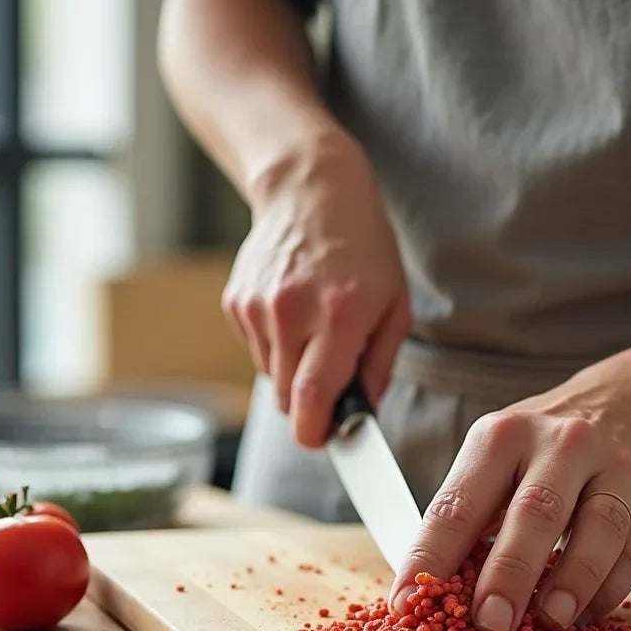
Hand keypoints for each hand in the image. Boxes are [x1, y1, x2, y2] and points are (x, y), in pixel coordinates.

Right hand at [222, 133, 409, 447]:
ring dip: (292, 371)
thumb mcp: (394, 305)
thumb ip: (379, 366)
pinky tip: (292, 311)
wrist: (310, 190)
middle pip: (286, 399)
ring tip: (314, 329)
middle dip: (309, 405)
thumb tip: (361, 415)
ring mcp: (257, 306)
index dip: (316, 433)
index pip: (312, 399)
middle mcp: (292, 312)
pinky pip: (255, 351)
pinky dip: (275, 346)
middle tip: (331, 380)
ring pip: (269, 377)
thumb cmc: (364, 249)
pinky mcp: (236, 302)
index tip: (324, 440)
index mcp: (339, 316)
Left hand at [390, 357, 630, 630]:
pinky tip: (586, 614)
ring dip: (573, 580)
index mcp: (502, 436)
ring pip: (597, 527)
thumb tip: (429, 588)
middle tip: (490, 622)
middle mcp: (560, 444)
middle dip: (509, 572)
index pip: (458, 503)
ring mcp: (613, 466)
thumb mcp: (499, 454)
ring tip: (550, 622)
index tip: (408, 605)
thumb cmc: (546, 446)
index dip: (431, 558)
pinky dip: (610, 586)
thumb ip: (470, 513)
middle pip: (534, 511)